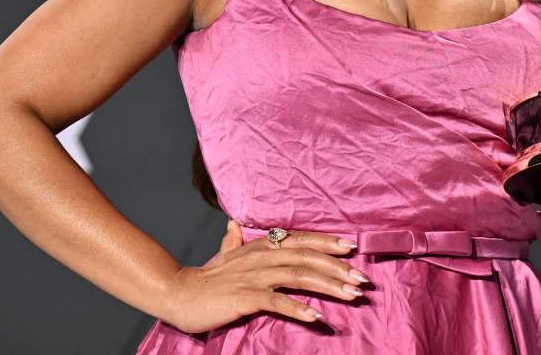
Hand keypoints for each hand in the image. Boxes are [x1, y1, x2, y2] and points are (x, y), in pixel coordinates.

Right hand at [162, 219, 369, 334]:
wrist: (178, 294)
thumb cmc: (206, 279)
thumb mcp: (224, 257)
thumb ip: (234, 242)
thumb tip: (234, 224)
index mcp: (260, 246)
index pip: (300, 240)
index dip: (327, 242)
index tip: (352, 247)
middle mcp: (261, 256)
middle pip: (306, 258)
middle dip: (337, 267)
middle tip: (362, 279)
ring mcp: (253, 276)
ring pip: (298, 276)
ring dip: (327, 285)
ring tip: (351, 295)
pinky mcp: (244, 297)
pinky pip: (275, 301)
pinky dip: (297, 308)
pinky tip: (315, 315)